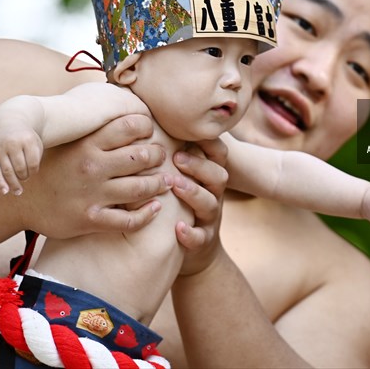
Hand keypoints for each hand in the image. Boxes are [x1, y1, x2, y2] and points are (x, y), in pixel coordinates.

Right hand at [0, 125, 44, 194]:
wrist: (10, 125)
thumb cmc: (26, 140)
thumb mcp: (35, 144)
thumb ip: (35, 160)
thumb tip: (23, 180)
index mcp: (27, 140)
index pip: (33, 162)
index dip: (33, 171)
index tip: (32, 172)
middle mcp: (12, 143)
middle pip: (20, 168)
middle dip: (24, 176)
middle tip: (25, 177)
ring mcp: (0, 149)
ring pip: (7, 171)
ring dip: (13, 184)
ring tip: (18, 191)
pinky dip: (0, 183)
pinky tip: (5, 192)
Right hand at [14, 113, 171, 238]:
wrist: (21, 200)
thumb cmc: (50, 166)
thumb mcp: (69, 142)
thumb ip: (95, 130)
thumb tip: (125, 107)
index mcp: (86, 144)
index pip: (129, 126)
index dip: (146, 127)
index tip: (149, 132)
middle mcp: (91, 167)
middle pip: (141, 157)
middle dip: (158, 156)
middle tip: (162, 157)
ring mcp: (92, 195)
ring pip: (141, 188)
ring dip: (159, 184)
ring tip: (166, 181)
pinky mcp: (91, 219)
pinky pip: (129, 219)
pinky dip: (148, 214)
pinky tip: (155, 208)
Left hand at [173, 137, 228, 275]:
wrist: (192, 249)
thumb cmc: (179, 203)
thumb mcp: (181, 176)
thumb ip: (174, 154)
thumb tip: (150, 121)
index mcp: (208, 175)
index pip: (218, 153)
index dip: (208, 141)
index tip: (189, 129)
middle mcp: (213, 194)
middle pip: (218, 175)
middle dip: (199, 165)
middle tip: (177, 157)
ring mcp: (209, 218)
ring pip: (210, 203)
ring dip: (194, 192)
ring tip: (175, 185)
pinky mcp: (203, 240)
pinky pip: (201, 238)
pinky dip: (191, 234)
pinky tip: (178, 228)